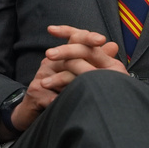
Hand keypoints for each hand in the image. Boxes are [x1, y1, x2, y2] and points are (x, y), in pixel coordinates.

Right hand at [10, 26, 127, 131]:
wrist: (34, 110)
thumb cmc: (61, 90)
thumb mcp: (80, 73)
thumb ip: (96, 59)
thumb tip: (114, 45)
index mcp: (63, 54)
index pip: (74, 38)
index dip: (87, 37)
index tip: (101, 39)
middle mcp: (51, 61)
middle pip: (68, 53)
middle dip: (82, 54)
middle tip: (96, 59)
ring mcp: (42, 75)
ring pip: (61, 75)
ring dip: (74, 83)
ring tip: (89, 87)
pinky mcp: (35, 91)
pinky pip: (49, 95)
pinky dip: (59, 100)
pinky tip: (67, 104)